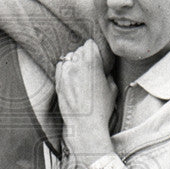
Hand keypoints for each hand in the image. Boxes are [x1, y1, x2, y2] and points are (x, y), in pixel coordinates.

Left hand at [55, 40, 115, 166]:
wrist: (85, 124)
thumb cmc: (101, 108)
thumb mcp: (112, 88)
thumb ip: (107, 73)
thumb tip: (104, 69)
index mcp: (92, 63)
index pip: (89, 44)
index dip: (94, 50)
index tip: (96, 56)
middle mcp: (76, 65)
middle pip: (79, 50)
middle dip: (84, 56)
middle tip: (90, 67)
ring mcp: (65, 73)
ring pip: (69, 57)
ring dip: (74, 62)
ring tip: (80, 73)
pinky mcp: (58, 82)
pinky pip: (60, 66)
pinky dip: (65, 68)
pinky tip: (71, 77)